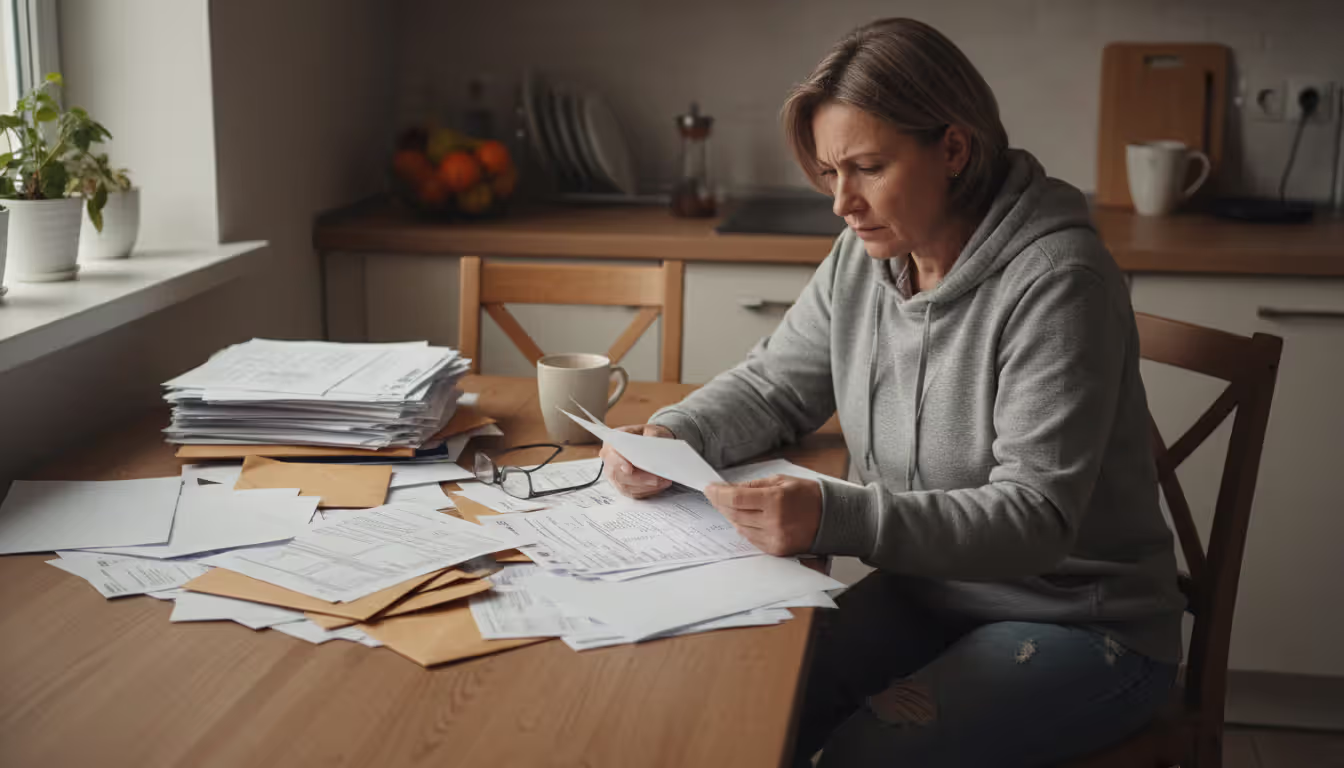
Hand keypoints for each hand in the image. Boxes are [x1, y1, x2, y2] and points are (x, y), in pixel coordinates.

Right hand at [600, 424, 675, 498]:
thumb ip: (650, 437)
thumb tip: (651, 448)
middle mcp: (609, 462)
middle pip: (620, 475)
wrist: (650, 442)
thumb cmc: (648, 435)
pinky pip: (633, 493)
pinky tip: (660, 485)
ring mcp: (615, 476)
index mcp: (611, 444)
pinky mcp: (623, 486)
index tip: (629, 468)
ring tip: (664, 481)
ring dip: (647, 486)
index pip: (612, 456)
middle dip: (641, 479)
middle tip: (659, 477)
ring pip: (627, 487)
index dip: (620, 463)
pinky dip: (648, 491)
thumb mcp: (650, 430)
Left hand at [704, 475, 822, 556]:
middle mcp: (773, 522)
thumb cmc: (809, 496)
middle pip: (734, 514)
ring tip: (731, 506)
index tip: (709, 488)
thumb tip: (730, 489)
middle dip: (721, 504)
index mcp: (775, 500)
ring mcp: (775, 538)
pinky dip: (744, 528)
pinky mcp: (777, 550)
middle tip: (715, 496)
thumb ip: (755, 486)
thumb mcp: (782, 481)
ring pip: (740, 528)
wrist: (833, 518)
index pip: (736, 498)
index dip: (718, 494)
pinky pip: (751, 539)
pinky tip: (745, 519)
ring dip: (732, 516)